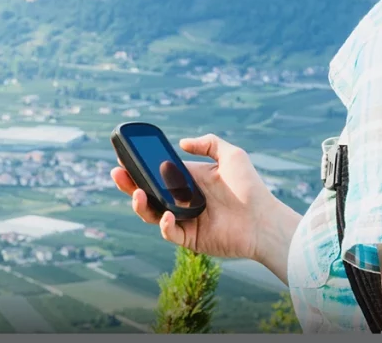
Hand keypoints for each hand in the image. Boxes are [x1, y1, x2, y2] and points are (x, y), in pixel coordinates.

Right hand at [111, 133, 284, 260]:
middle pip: (147, 194)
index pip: (156, 174)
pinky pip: (170, 234)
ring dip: (140, 205)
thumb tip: (181, 143)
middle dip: (129, 185)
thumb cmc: (250, 187)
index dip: (138, 167)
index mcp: (187, 181)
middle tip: (118, 173)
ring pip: (152, 214)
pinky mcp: (190, 239)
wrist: (264, 219)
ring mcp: (185, 221)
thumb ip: (208, 143)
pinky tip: (168, 216)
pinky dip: (164, 225)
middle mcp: (182, 200)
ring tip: (138, 194)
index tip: (124, 157)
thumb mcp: (231, 155)